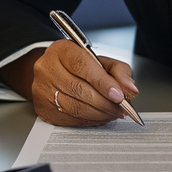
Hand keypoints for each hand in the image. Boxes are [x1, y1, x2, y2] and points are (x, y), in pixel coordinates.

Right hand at [9, 40, 139, 125]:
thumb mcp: (101, 61)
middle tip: (121, 108)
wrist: (52, 73)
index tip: (119, 95)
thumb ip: (119, 71)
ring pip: (75, 107)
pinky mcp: (43, 109)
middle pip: (79, 89)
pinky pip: (70, 119)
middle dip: (105, 102)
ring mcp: (42, 90)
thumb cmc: (79, 67)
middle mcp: (47, 68)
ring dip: (99, 114)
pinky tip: (99, 117)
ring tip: (113, 113)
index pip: (82, 66)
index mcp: (62, 50)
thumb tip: (129, 89)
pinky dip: (89, 120)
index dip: (103, 83)